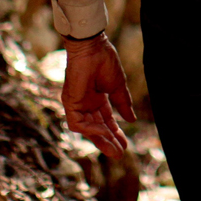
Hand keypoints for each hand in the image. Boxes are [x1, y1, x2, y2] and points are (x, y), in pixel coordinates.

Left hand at [61, 33, 135, 158]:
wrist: (93, 47)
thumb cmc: (104, 61)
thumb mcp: (117, 86)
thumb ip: (123, 103)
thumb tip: (132, 119)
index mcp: (96, 97)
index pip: (105, 120)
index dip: (115, 132)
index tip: (126, 144)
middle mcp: (85, 103)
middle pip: (96, 127)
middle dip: (108, 141)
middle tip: (120, 153)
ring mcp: (76, 103)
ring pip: (86, 129)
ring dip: (100, 139)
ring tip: (115, 149)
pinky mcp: (69, 102)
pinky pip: (77, 123)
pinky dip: (90, 129)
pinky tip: (104, 131)